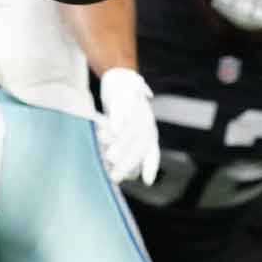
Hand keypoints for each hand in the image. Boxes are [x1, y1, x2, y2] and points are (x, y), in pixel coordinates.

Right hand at [97, 68, 159, 184]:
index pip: (151, 150)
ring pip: (129, 130)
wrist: (122, 80)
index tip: (147, 181)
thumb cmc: (127, 110)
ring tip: (109, 158)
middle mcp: (145, 122)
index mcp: (149, 130)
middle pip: (139, 145)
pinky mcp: (121, 100)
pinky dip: (118, 121)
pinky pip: (120, 112)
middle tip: (115, 177)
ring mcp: (133, 110)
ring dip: (120, 145)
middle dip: (128, 162)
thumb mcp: (134, 128)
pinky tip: (111, 131)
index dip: (150, 165)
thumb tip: (130, 172)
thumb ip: (133, 148)